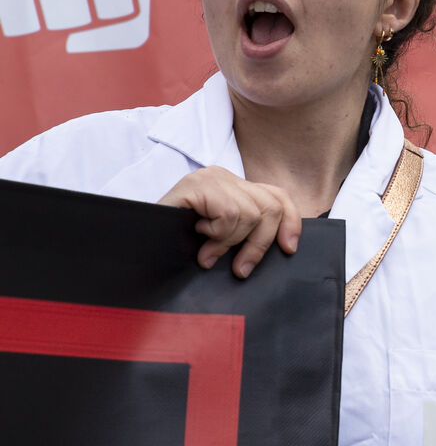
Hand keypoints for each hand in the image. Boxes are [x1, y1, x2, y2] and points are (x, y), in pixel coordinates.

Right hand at [158, 167, 300, 277]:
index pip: (276, 196)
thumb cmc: (177, 241)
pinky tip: (198, 234)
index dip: (290, 222)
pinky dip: (217, 234)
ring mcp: (210, 178)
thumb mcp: (220, 237)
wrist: (136, 238)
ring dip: (229, 242)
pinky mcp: (196, 185)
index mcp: (233, 186)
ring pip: (250, 215)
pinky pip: (229, 214)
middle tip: (241, 269)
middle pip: (270, 207)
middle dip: (259, 244)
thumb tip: (284, 246)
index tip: (289, 249)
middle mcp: (224, 176)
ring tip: (207, 249)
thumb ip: (245, 232)